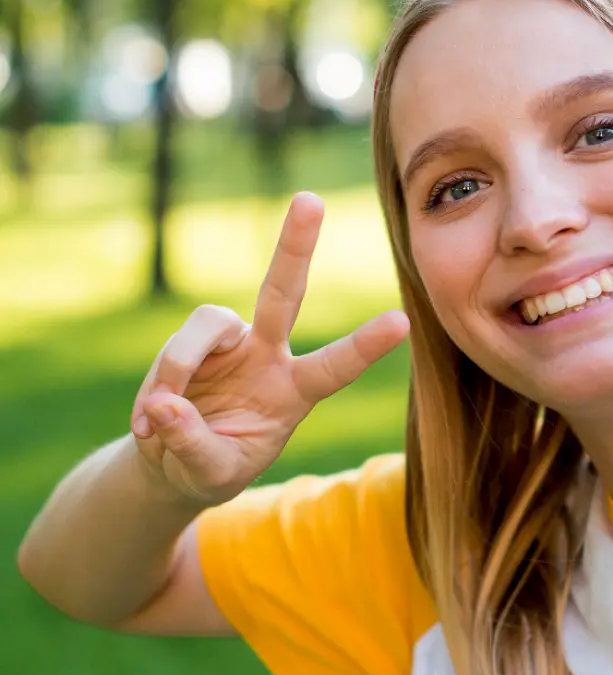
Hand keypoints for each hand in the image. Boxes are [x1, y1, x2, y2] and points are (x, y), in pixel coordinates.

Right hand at [130, 192, 408, 503]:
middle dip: (295, 247)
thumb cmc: (212, 467)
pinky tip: (148, 421)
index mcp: (296, 392)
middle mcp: (269, 355)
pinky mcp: (195, 340)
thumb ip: (193, 444)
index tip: (402, 322)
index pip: (335, 366)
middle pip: (282, 292)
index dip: (365, 346)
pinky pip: (173, 347)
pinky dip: (157, 384)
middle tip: (310, 201)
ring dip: (179, 366)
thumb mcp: (210, 473)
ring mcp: (230, 342)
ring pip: (208, 323)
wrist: (175, 462)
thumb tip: (165, 404)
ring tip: (158, 418)